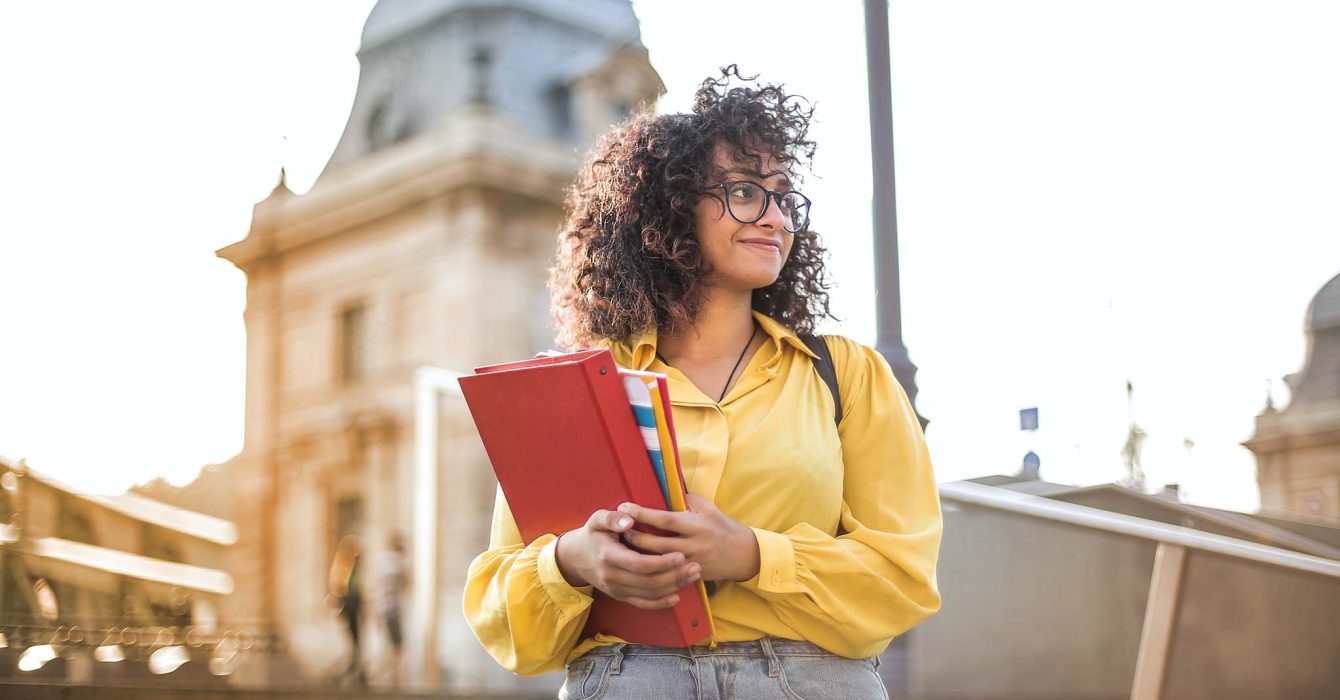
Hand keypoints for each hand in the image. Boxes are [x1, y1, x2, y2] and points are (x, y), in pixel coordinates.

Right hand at [554, 509, 701, 609]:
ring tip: (693, 575)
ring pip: (649, 594)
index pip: (639, 564)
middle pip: (648, 582)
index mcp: (608, 556)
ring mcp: (616, 589)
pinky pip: (642, 604)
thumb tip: (629, 519)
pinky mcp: (620, 596)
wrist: (576, 558)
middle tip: (695, 566)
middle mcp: (612, 576)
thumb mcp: (597, 520)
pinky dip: (660, 603)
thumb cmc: (592, 534)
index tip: (681, 555)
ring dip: (673, 586)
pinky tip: (676, 596)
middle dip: (674, 576)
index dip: (661, 563)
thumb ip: (612, 518)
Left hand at [619, 495, 760, 583]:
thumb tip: (661, 490)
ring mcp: (692, 563)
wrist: (742, 554)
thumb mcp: (707, 508)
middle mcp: (694, 544)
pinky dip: (652, 569)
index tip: (625, 507)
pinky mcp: (691, 576)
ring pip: (659, 562)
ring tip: (623, 546)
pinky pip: (667, 574)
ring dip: (640, 554)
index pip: (665, 519)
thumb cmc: (721, 526)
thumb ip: (685, 501)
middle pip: (658, 544)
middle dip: (636, 536)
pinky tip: (638, 564)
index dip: (643, 514)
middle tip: (618, 529)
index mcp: (697, 524)